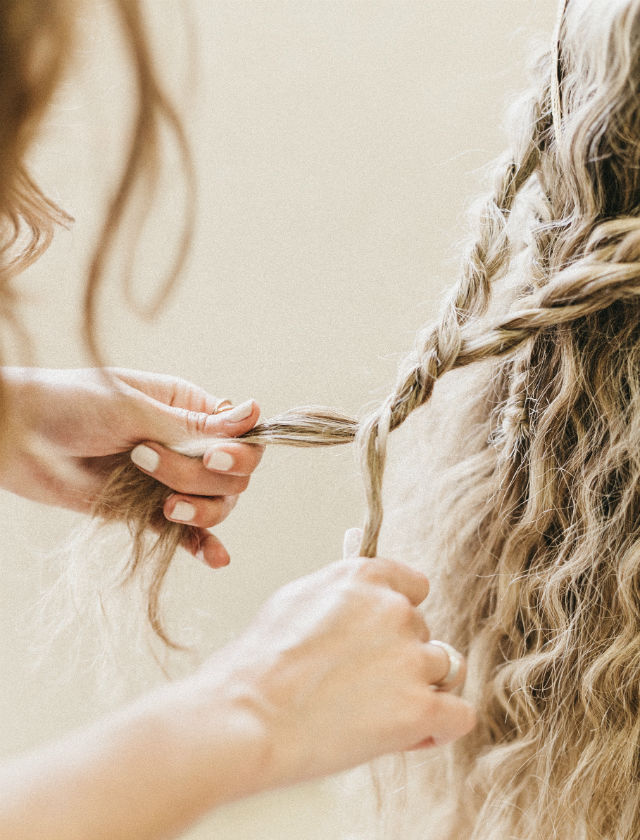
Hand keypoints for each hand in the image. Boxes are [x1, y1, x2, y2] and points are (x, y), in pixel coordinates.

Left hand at [0, 367, 263, 566]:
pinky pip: (185, 533)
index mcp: (189, 409)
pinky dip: (203, 545)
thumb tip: (255, 412)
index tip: (212, 458)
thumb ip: (194, 425)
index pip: (241, 437)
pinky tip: (215, 559)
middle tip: (145, 462)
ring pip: (215, 506)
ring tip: (163, 509)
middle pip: (232, 477)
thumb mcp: (133, 409)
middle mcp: (186, 444)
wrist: (14, 438)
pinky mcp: (146, 511)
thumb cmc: (69, 406)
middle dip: (199, 478)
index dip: (237, 454)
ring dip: (201, 512)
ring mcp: (168, 480)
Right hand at [191, 529, 475, 790]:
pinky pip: (460, 715)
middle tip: (359, 686)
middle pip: (424, 633)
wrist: (246, 717)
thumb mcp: (297, 598)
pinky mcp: (420, 708)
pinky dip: (439, 727)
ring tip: (379, 711)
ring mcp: (411, 659)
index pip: (415, 587)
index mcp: (366, 577)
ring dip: (422, 690)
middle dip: (401, 659)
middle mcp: (396, 611)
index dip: (397, 618)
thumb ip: (341, 589)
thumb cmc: (259, 663)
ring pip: (446, 669)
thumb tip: (360, 581)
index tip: (381, 639)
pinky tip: (410, 734)